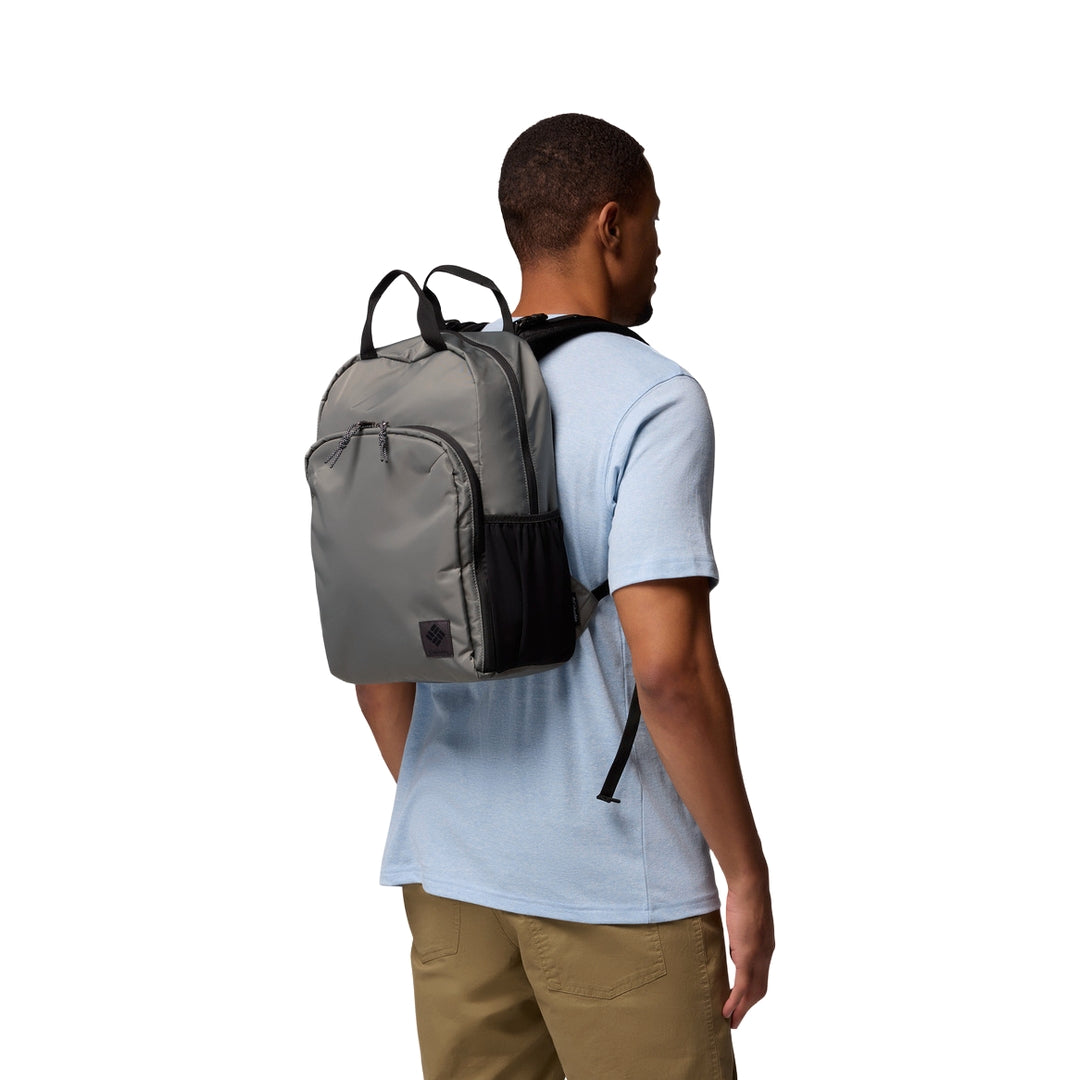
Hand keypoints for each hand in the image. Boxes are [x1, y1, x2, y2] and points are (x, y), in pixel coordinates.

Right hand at [722, 878, 773, 1028]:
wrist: (750, 885)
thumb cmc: (745, 895)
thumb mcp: (744, 921)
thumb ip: (741, 937)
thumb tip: (734, 950)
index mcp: (765, 947)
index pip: (760, 977)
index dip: (752, 993)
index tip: (742, 1004)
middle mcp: (765, 955)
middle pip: (759, 990)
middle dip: (747, 1007)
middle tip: (735, 1020)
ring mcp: (758, 956)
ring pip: (752, 992)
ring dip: (742, 1009)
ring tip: (730, 1021)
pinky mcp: (748, 954)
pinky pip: (742, 984)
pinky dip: (736, 1001)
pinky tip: (727, 1010)